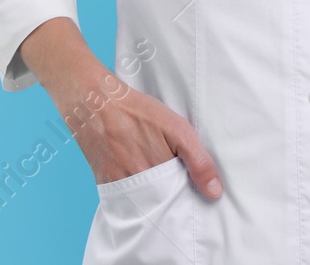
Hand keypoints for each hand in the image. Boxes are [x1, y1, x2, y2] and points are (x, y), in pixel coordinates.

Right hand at [18, 16, 224, 200]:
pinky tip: (140, 184)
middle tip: (177, 190)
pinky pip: (125, 200)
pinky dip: (134, 197)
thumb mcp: (176, 128)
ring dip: (154, 200)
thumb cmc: (136, 111)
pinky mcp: (105, 184)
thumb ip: (199, 161)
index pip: (182, 202)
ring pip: (145, 204)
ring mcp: (121, 186)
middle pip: (163, 206)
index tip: (195, 197)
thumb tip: (215, 192)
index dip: (189, 200)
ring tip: (159, 185)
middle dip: (172, 202)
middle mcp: (140, 185)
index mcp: (160, 173)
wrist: (94, 102)